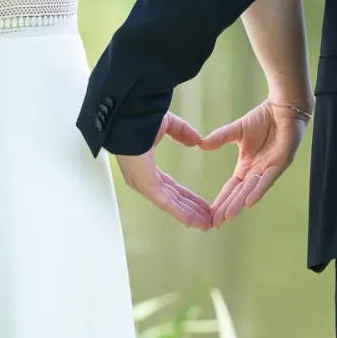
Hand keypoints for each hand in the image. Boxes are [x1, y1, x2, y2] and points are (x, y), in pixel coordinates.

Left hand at [114, 113, 214, 229]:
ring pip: (170, 204)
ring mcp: (143, 183)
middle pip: (172, 200)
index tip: (203, 205)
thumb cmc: (139, 116)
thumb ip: (182, 133)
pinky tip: (192, 221)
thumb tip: (196, 140)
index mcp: (146, 168)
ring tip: (204, 225)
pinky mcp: (145, 183)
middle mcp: (143, 180)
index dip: (188, 198)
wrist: (129, 112)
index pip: (171, 188)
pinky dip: (179, 212)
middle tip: (207, 220)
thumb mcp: (168, 125)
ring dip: (188, 215)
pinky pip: (164, 202)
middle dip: (191, 211)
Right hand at [200, 99, 309, 227]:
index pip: (231, 188)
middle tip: (214, 223)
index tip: (209, 214)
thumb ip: (220, 138)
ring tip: (227, 216)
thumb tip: (201, 145)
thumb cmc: (264, 118)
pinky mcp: (281, 162)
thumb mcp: (236, 131)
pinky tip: (250, 202)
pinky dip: (258, 190)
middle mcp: (257, 172)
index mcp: (246, 166)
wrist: (283, 106)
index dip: (221, 200)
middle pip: (239, 194)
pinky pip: (268, 179)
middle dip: (227, 208)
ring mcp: (269, 168)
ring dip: (239, 203)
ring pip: (252, 190)